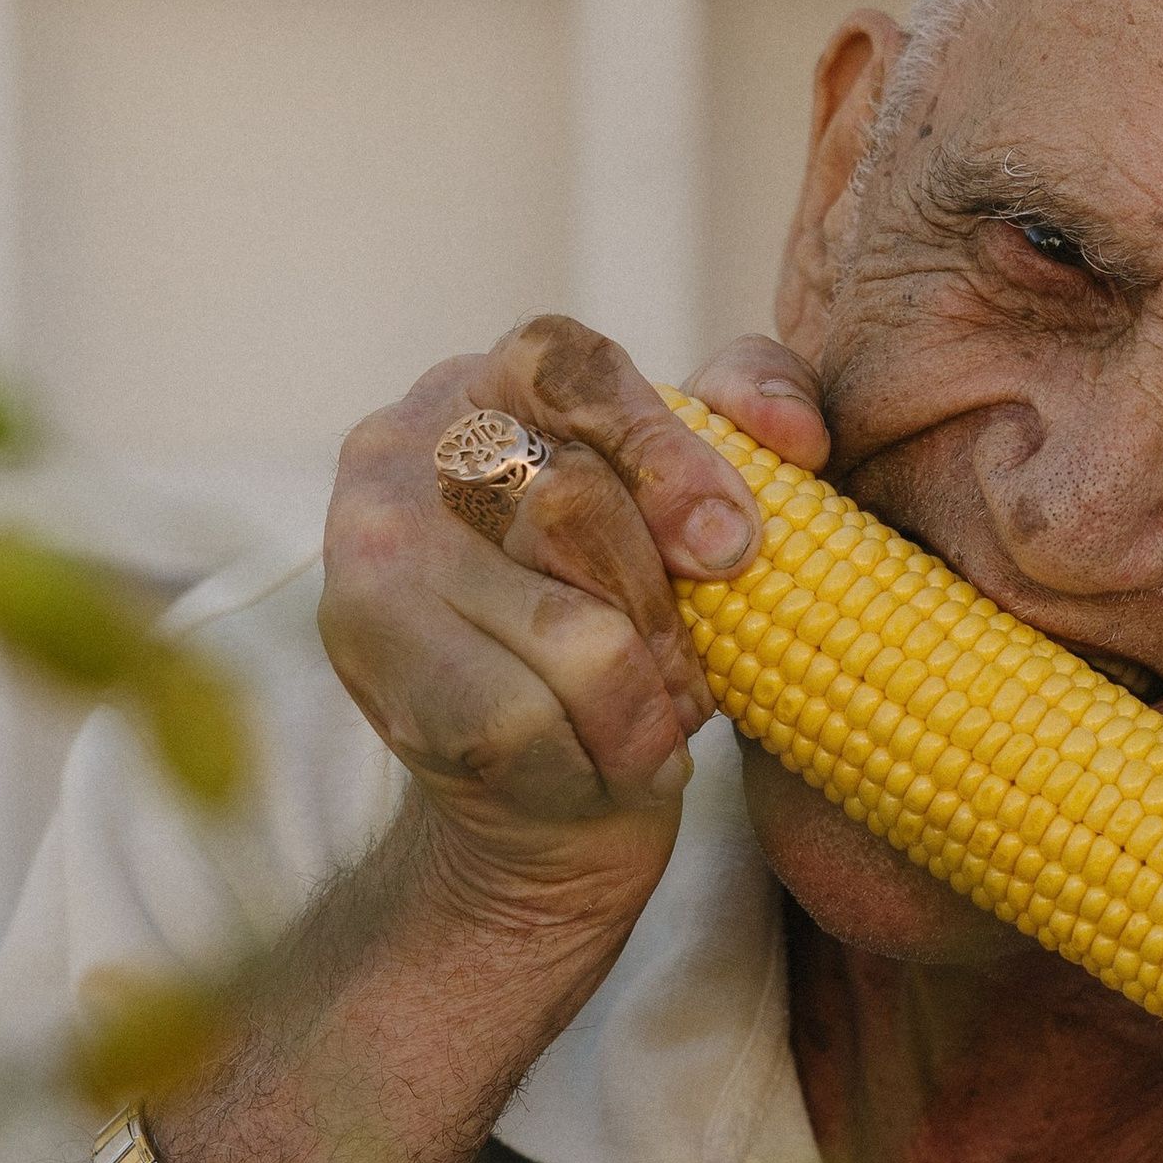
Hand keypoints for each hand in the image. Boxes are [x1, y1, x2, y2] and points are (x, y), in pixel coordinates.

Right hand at [318, 321, 829, 936]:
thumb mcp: (692, 512)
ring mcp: (372, 550)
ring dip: (639, 707)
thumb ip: (749, 424)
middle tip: (691, 680)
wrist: (544, 795)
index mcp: (488, 384)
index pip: (569, 367)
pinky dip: (589, 760)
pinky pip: (522, 722)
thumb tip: (795, 433)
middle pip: (572, 505)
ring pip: (563, 633)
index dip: (662, 450)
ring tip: (653, 732)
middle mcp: (404, 445)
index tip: (732, 546)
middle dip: (658, 612)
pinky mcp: (367, 658)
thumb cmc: (628, 626)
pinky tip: (598, 770)